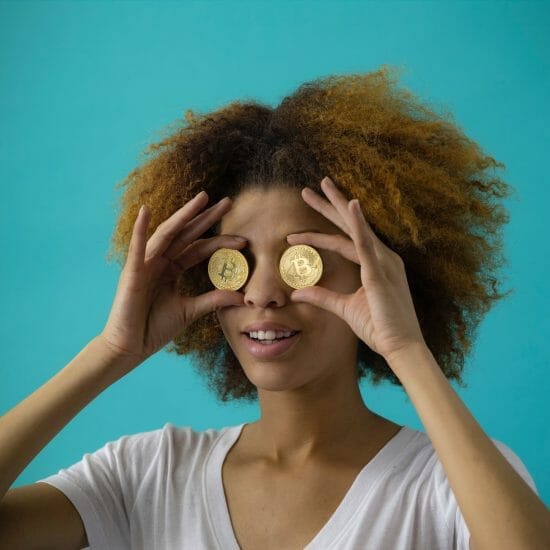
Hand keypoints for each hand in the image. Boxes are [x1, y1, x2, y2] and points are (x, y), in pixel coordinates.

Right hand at [99, 191, 245, 368]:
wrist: (130, 348)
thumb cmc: (154, 328)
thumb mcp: (190, 311)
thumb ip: (213, 300)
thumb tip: (241, 297)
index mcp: (172, 269)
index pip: (199, 248)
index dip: (220, 242)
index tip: (244, 240)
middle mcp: (159, 261)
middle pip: (187, 234)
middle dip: (206, 217)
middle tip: (228, 202)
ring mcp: (145, 265)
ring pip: (167, 234)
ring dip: (183, 215)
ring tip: (202, 199)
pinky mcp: (131, 274)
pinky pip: (137, 249)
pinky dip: (140, 230)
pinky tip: (145, 212)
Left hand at [287, 176, 426, 363]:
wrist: (401, 348)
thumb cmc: (379, 327)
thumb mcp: (345, 308)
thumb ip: (323, 296)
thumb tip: (298, 292)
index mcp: (375, 263)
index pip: (343, 241)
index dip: (319, 234)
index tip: (296, 232)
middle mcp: (381, 257)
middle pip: (349, 225)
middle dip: (328, 205)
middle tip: (308, 189)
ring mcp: (382, 262)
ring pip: (354, 227)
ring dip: (337, 205)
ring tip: (320, 187)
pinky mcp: (380, 273)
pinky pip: (366, 244)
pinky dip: (358, 223)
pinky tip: (350, 205)